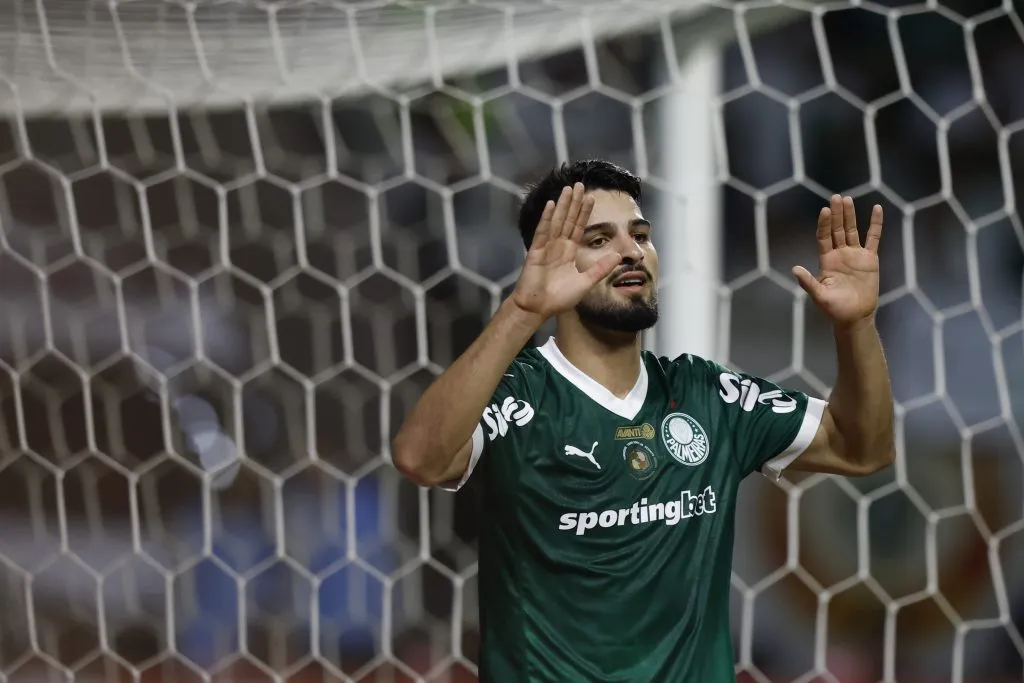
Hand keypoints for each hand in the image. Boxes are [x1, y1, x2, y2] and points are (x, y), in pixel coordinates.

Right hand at [510, 182, 620, 319]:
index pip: (579, 227)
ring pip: (556, 221)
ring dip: (562, 205)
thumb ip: (601, 268)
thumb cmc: (559, 298)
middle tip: (579, 184)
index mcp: (569, 252)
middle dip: (574, 202)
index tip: (591, 197)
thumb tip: (619, 256)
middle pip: (568, 219)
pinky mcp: (535, 251)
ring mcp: (546, 247)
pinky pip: (542, 232)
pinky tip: (550, 204)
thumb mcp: (586, 282)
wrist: (538, 308)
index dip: (584, 212)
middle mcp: (558, 246)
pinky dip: (546, 218)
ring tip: (568, 188)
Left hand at [792, 195, 882, 326]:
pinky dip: (875, 224)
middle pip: (837, 229)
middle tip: (836, 197)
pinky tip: (876, 209)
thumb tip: (794, 269)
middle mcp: (839, 254)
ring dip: (850, 215)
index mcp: (826, 260)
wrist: (855, 316)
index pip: (823, 237)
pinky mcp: (870, 259)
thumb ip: (808, 282)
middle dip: (836, 214)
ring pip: (852, 230)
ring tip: (848, 199)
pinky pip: (873, 238)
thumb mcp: (819, 295)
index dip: (824, 224)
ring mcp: (855, 255)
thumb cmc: (835, 308)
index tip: (824, 210)